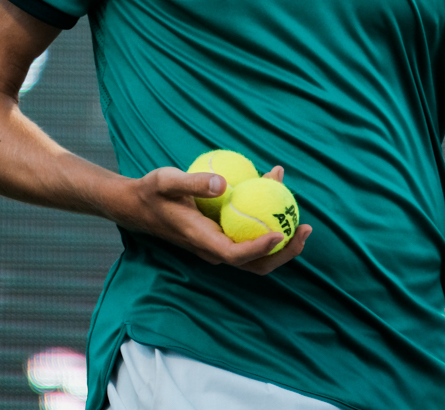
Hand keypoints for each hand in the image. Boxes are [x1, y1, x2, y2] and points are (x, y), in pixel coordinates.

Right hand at [104, 163, 311, 275]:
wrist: (138, 205)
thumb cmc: (152, 191)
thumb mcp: (167, 180)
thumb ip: (194, 182)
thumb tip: (224, 183)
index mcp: (201, 240)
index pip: (237, 255)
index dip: (261, 248)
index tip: (281, 232)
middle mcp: (213, 249)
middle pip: (255, 264)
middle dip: (285, 251)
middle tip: (306, 227)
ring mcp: (218, 245)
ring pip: (256, 253)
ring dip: (281, 237)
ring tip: (299, 211)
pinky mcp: (221, 236)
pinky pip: (249, 235)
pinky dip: (266, 221)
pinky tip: (273, 191)